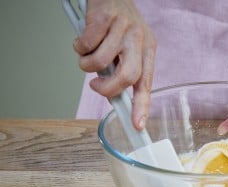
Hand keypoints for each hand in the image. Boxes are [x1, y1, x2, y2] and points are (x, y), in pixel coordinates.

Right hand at [73, 0, 155, 129]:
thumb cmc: (118, 22)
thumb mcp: (130, 46)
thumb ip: (124, 69)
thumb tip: (114, 96)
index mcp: (148, 50)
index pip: (146, 84)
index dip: (142, 107)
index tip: (137, 125)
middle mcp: (139, 40)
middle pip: (128, 76)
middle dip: (108, 88)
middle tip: (96, 86)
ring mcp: (123, 28)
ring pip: (101, 62)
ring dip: (87, 65)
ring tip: (86, 56)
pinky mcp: (104, 18)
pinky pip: (86, 45)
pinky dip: (79, 47)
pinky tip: (82, 40)